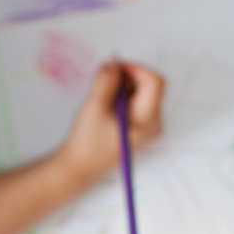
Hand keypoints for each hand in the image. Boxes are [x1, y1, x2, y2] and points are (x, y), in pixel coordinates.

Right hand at [55, 60, 164, 183]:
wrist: (79, 168)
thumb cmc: (87, 143)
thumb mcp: (95, 106)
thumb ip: (106, 81)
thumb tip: (113, 64)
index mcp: (148, 119)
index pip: (154, 81)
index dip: (135, 68)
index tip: (114, 68)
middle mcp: (152, 123)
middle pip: (148, 85)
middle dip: (126, 78)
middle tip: (103, 84)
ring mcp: (145, 126)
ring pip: (140, 92)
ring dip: (121, 87)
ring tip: (101, 100)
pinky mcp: (136, 127)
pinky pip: (133, 102)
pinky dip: (119, 97)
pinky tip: (103, 108)